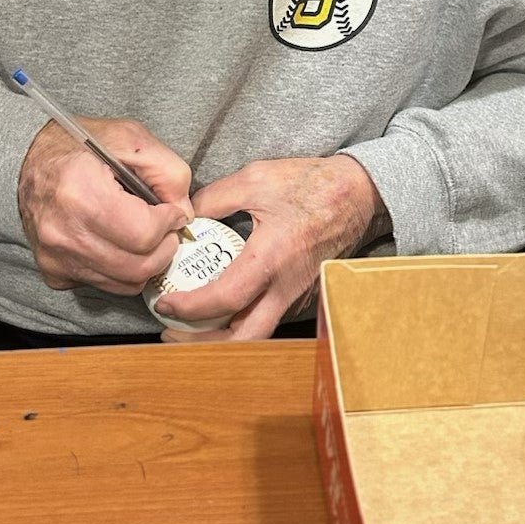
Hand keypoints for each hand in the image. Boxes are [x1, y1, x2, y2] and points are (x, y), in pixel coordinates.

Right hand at [19, 118, 192, 294]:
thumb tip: (184, 215)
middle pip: (138, 266)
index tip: (171, 211)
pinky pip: (104, 285)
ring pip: (125, 283)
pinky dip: (121, 270)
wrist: (26, 161)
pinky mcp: (54, 271)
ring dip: (147, 262)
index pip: (144, 233)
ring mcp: (55, 257)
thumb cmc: (80, 146)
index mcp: (80, 193)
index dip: (169, 222)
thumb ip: (168, 173)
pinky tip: (118, 243)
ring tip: (145, 234)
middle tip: (166, 227)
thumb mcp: (131, 139)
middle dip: (165, 247)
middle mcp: (62, 232)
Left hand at [154, 154, 385, 341]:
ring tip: (191, 324)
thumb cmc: (311, 185)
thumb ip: (214, 197)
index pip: (224, 299)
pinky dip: (241, 321)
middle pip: (243, 339)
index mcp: (271, 258)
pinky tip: (222, 309)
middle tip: (173, 333)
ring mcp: (299, 296)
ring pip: (257, 333)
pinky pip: (269, 318)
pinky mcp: (304, 296)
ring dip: (221, 337)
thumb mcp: (256, 178)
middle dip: (203, 344)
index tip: (165, 303)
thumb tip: (185, 214)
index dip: (189, 308)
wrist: (359, 194)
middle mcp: (286, 287)